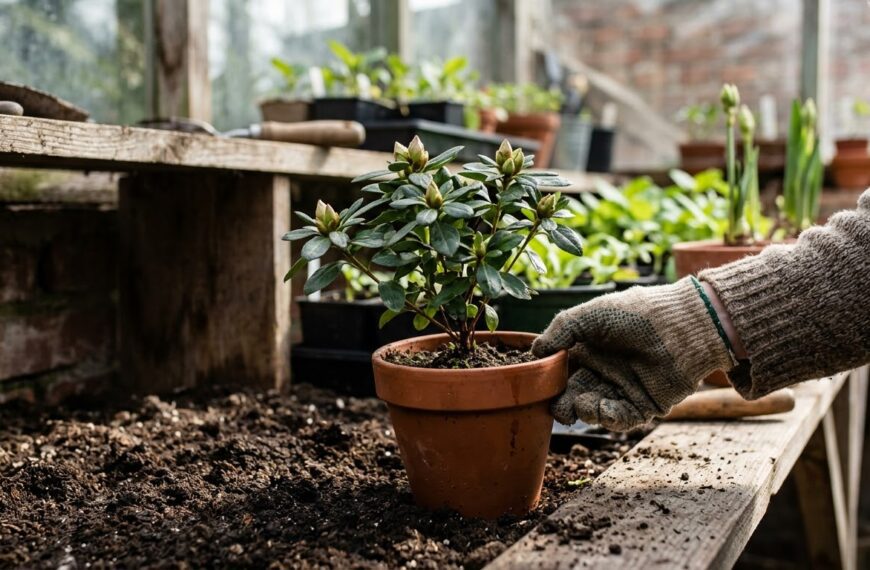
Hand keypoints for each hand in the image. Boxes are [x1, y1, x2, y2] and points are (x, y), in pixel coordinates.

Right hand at [532, 278, 734, 430]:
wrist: (681, 327)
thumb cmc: (635, 313)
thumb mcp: (590, 316)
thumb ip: (560, 331)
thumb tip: (534, 351)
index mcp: (590, 348)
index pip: (562, 370)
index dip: (549, 380)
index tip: (539, 387)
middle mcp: (604, 369)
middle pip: (574, 394)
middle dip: (563, 404)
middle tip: (558, 408)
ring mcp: (623, 388)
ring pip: (593, 409)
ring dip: (584, 410)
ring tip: (582, 403)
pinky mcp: (644, 405)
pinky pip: (620, 419)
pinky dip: (607, 417)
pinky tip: (602, 408)